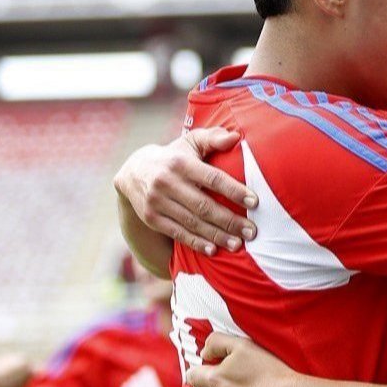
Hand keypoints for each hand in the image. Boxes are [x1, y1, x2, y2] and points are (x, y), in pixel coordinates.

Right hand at [114, 129, 259, 256]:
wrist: (132, 172)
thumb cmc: (174, 157)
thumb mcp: (190, 143)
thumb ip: (212, 138)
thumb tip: (236, 137)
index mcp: (180, 163)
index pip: (212, 178)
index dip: (234, 191)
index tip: (254, 202)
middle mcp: (167, 182)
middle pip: (204, 205)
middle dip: (230, 220)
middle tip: (252, 231)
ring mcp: (157, 202)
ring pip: (192, 222)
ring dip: (217, 235)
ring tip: (238, 244)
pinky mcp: (151, 218)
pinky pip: (177, 233)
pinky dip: (196, 243)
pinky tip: (214, 249)